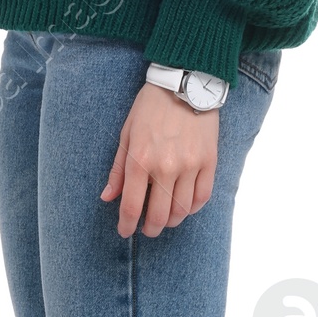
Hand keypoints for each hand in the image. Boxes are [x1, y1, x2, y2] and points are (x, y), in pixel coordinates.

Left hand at [100, 85, 218, 236]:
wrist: (184, 84)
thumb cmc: (150, 108)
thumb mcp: (126, 135)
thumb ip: (118, 169)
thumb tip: (108, 197)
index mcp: (140, 159)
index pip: (132, 206)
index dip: (127, 225)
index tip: (125, 232)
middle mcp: (166, 166)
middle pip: (159, 215)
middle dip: (151, 228)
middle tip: (147, 229)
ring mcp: (190, 165)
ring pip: (182, 210)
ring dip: (172, 221)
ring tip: (166, 219)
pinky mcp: (209, 161)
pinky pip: (203, 197)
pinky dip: (192, 208)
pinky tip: (184, 207)